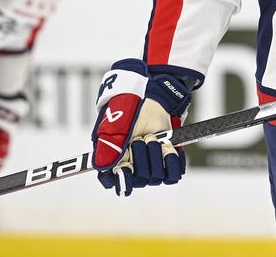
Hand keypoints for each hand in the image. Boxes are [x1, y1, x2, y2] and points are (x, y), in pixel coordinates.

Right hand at [91, 59, 191, 195]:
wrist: (152, 94)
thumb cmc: (129, 105)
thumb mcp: (117, 121)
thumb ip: (110, 144)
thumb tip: (102, 167)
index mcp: (112, 156)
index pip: (111, 181)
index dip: (118, 180)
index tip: (125, 170)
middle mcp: (131, 164)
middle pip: (138, 180)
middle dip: (140, 158)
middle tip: (140, 138)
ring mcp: (150, 164)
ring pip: (155, 177)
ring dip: (155, 156)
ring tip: (151, 136)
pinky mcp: (167, 160)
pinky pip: (173, 174)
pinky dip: (172, 162)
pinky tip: (168, 148)